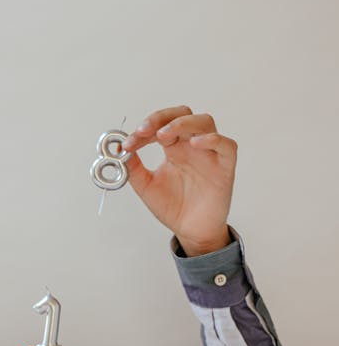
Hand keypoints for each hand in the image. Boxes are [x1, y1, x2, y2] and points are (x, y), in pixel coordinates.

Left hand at [122, 106, 236, 255]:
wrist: (191, 231)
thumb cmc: (173, 208)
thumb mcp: (146, 186)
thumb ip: (133, 168)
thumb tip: (119, 149)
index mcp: (174, 148)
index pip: (160, 126)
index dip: (143, 129)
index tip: (128, 143)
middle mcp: (192, 146)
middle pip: (183, 114)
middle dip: (161, 118)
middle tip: (144, 130)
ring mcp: (209, 154)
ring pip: (204, 122)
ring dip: (182, 123)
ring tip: (163, 135)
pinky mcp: (225, 166)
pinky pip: (227, 145)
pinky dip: (212, 139)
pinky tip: (195, 143)